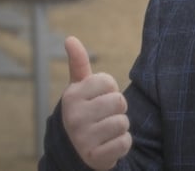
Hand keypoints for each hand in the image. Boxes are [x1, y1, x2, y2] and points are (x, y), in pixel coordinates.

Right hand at [61, 36, 131, 169]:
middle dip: (117, 109)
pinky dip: (122, 144)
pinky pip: (125, 143)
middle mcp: (74, 116)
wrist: (75, 151)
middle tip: (104, 116)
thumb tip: (70, 38)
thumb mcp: (79, 88)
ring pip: (123, 122)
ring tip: (105, 131)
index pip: (108, 82)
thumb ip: (78, 64)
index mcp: (72, 96)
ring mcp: (83, 138)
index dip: (110, 90)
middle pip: (119, 102)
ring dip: (120, 127)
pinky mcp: (95, 156)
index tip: (98, 99)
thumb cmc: (84, 111)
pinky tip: (108, 145)